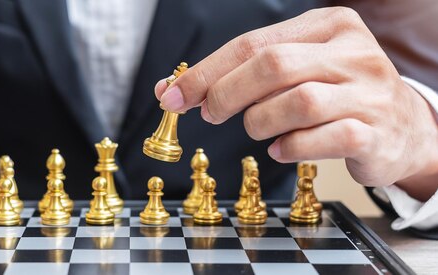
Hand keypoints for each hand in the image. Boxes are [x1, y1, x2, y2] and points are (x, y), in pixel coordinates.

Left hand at [155, 7, 437, 199]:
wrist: (403, 127)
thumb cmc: (337, 94)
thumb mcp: (298, 69)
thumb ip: (243, 73)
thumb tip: (173, 90)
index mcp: (329, 25)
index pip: (253, 43)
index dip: (207, 71)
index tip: (173, 95)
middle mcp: (353, 52)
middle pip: (273, 65)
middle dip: (227, 93)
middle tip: (211, 114)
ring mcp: (369, 92)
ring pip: (297, 102)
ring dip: (261, 122)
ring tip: (259, 129)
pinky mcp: (374, 132)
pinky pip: (319, 139)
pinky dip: (289, 148)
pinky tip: (281, 149)